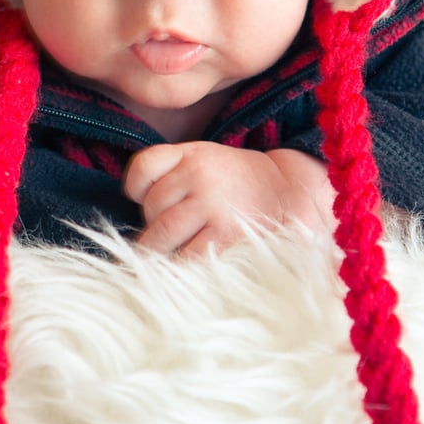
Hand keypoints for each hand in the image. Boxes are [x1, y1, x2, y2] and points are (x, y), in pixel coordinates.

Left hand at [123, 142, 333, 256]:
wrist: (292, 195)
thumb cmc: (239, 183)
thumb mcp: (206, 159)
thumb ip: (170, 172)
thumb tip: (130, 205)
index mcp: (193, 154)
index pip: (144, 167)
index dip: (136, 188)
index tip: (142, 200)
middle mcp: (201, 175)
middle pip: (152, 208)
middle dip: (153, 228)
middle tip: (163, 241)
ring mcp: (214, 206)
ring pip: (162, 236)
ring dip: (161, 252)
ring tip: (169, 259)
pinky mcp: (227, 237)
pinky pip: (186, 259)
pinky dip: (180, 268)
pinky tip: (186, 269)